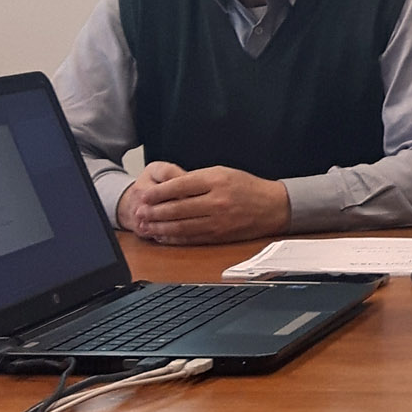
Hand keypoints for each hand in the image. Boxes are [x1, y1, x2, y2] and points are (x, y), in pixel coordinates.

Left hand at [116, 162, 289, 245]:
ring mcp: (218, 221)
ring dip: (160, 227)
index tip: (144, 195)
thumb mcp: (223, 172)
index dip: (158, 193)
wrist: (273, 207)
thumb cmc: (246, 187)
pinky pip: (192, 238)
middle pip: (178, 208)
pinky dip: (174, 239)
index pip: (180, 186)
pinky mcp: (219, 236)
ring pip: (182, 226)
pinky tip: (162, 237)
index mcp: (216, 181)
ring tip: (145, 226)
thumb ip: (197, 178)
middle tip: (139, 213)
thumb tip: (169, 186)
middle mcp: (216, 202)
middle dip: (154, 212)